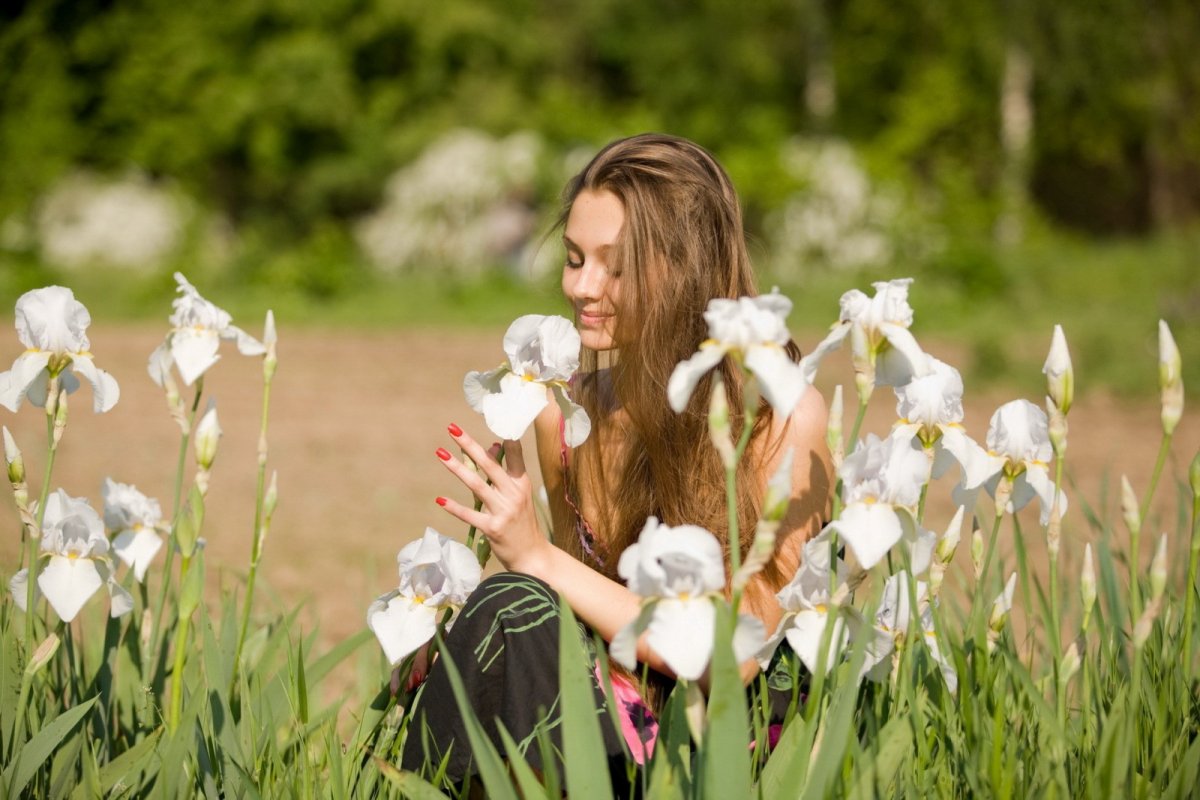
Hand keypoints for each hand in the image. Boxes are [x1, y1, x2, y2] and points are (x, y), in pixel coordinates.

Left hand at [435, 423, 548, 574]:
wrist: (532, 555)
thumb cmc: (522, 522)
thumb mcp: (518, 495)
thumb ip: (505, 472)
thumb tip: (492, 446)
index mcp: (522, 483)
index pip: (514, 454)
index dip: (504, 438)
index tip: (492, 420)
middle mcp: (514, 494)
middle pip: (489, 464)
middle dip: (469, 445)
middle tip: (452, 429)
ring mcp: (503, 511)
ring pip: (476, 484)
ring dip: (456, 467)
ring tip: (440, 453)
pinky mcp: (493, 528)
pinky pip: (470, 514)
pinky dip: (454, 507)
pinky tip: (440, 500)